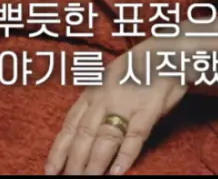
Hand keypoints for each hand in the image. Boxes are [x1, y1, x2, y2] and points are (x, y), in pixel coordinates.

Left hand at [45, 41, 187, 175]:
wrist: (167, 51)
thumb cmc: (138, 67)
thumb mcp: (108, 78)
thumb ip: (96, 100)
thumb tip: (83, 126)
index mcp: (92, 92)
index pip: (70, 125)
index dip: (59, 150)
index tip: (49, 169)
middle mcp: (104, 99)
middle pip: (84, 136)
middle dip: (73, 163)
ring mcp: (125, 104)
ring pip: (104, 139)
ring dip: (94, 164)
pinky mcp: (148, 110)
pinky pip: (134, 137)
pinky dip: (124, 156)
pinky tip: (116, 172)